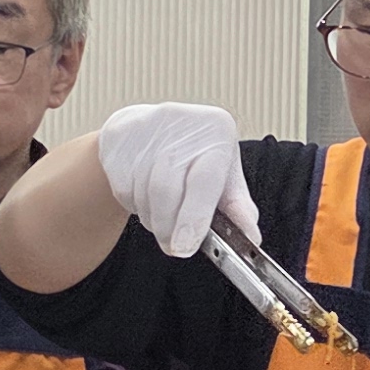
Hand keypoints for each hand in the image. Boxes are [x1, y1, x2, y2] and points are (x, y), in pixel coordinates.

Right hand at [96, 103, 253, 258]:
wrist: (150, 129)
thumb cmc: (193, 155)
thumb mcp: (224, 175)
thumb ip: (237, 207)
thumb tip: (250, 238)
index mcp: (216, 128)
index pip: (204, 178)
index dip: (194, 217)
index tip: (186, 246)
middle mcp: (181, 122)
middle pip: (167, 188)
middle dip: (169, 226)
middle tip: (174, 247)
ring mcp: (146, 128)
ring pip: (144, 193)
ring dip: (153, 219)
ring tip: (163, 220)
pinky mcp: (119, 139)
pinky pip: (124, 189)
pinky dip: (135, 206)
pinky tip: (146, 199)